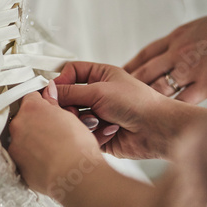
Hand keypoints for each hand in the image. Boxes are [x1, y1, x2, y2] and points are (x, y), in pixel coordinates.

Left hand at [8, 81, 101, 197]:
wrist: (75, 176)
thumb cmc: (76, 148)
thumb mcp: (70, 117)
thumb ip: (53, 102)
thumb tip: (49, 92)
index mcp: (31, 109)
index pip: (31, 96)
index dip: (42, 102)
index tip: (48, 107)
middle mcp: (18, 125)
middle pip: (25, 117)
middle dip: (37, 122)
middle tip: (54, 129)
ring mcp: (15, 146)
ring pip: (23, 138)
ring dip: (34, 140)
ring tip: (53, 147)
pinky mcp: (17, 165)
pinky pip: (23, 156)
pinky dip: (32, 157)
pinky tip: (48, 160)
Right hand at [55, 62, 204, 158]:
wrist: (158, 130)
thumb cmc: (138, 103)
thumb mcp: (100, 91)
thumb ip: (71, 92)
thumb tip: (48, 91)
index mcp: (100, 76)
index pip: (71, 72)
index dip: (60, 81)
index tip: (52, 91)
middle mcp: (98, 94)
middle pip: (68, 97)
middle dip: (69, 105)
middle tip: (72, 110)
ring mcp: (98, 114)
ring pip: (73, 117)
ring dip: (83, 120)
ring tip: (97, 122)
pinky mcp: (98, 133)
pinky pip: (82, 133)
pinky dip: (91, 133)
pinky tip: (107, 132)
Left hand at [123, 5, 206, 103]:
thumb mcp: (199, 28)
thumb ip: (181, 42)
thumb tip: (169, 52)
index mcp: (177, 37)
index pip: (145, 55)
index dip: (130, 67)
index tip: (119, 76)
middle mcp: (178, 52)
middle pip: (145, 72)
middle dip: (129, 86)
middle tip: (117, 98)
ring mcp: (190, 68)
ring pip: (158, 87)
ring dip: (146, 99)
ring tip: (134, 111)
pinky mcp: (206, 83)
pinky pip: (182, 100)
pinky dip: (171, 109)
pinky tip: (162, 117)